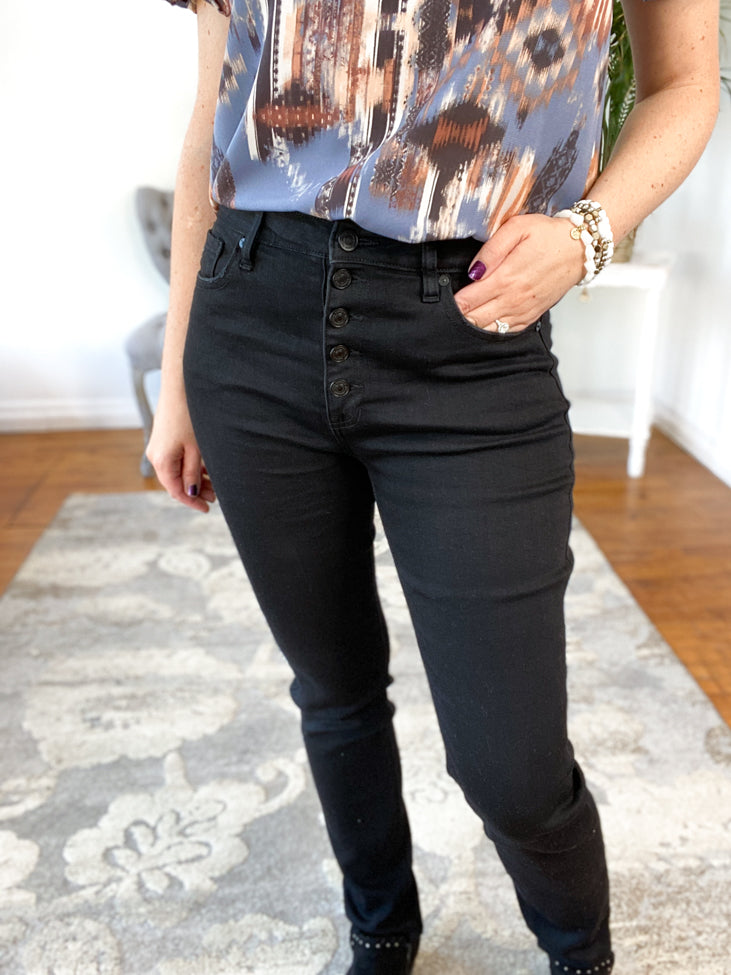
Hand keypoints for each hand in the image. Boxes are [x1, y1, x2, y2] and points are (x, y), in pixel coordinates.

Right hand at [145, 391, 215, 512]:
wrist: (180, 387)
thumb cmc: (189, 416)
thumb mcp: (195, 449)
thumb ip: (193, 472)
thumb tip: (191, 492)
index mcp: (162, 461)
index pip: (176, 490)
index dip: (192, 501)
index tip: (207, 508)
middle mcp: (156, 455)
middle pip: (176, 482)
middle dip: (195, 491)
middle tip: (215, 496)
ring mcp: (159, 447)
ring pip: (177, 470)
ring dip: (194, 478)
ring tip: (214, 484)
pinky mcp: (164, 438)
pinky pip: (176, 459)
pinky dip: (190, 466)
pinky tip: (206, 468)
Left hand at [453, 213, 584, 331]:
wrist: (580, 248)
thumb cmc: (548, 235)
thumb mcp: (517, 228)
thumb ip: (491, 250)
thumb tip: (473, 271)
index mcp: (507, 278)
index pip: (469, 299)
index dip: (454, 302)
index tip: (444, 299)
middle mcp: (514, 299)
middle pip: (475, 318)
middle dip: (460, 316)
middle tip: (448, 312)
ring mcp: (524, 310)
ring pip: (490, 328)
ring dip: (474, 325)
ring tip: (462, 319)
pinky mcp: (532, 315)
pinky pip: (507, 331)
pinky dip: (493, 330)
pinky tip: (484, 324)